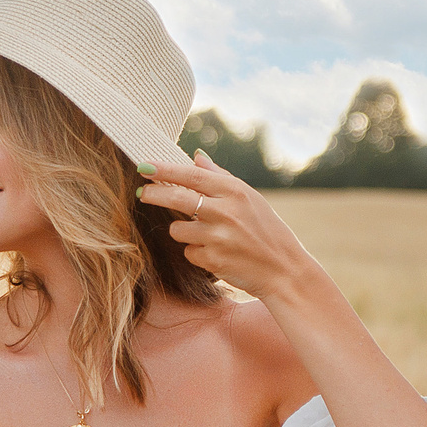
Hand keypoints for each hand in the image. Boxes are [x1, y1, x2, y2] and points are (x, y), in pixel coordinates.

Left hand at [136, 150, 321, 300]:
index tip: (144, 166)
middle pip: (177, 198)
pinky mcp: (213, 260)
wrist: (284, 269)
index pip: (191, 176)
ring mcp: (218, 237)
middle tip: (142, 193)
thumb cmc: (266, 230)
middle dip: (154, 194)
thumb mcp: (250, 198)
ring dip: (183, 231)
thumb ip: (220, 177)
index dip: (164, 170)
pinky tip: (216, 253)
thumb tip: (196, 157)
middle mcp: (225, 212)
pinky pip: (188, 252)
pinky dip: (197, 253)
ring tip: (205, 235)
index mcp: (235, 192)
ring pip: (177, 229)